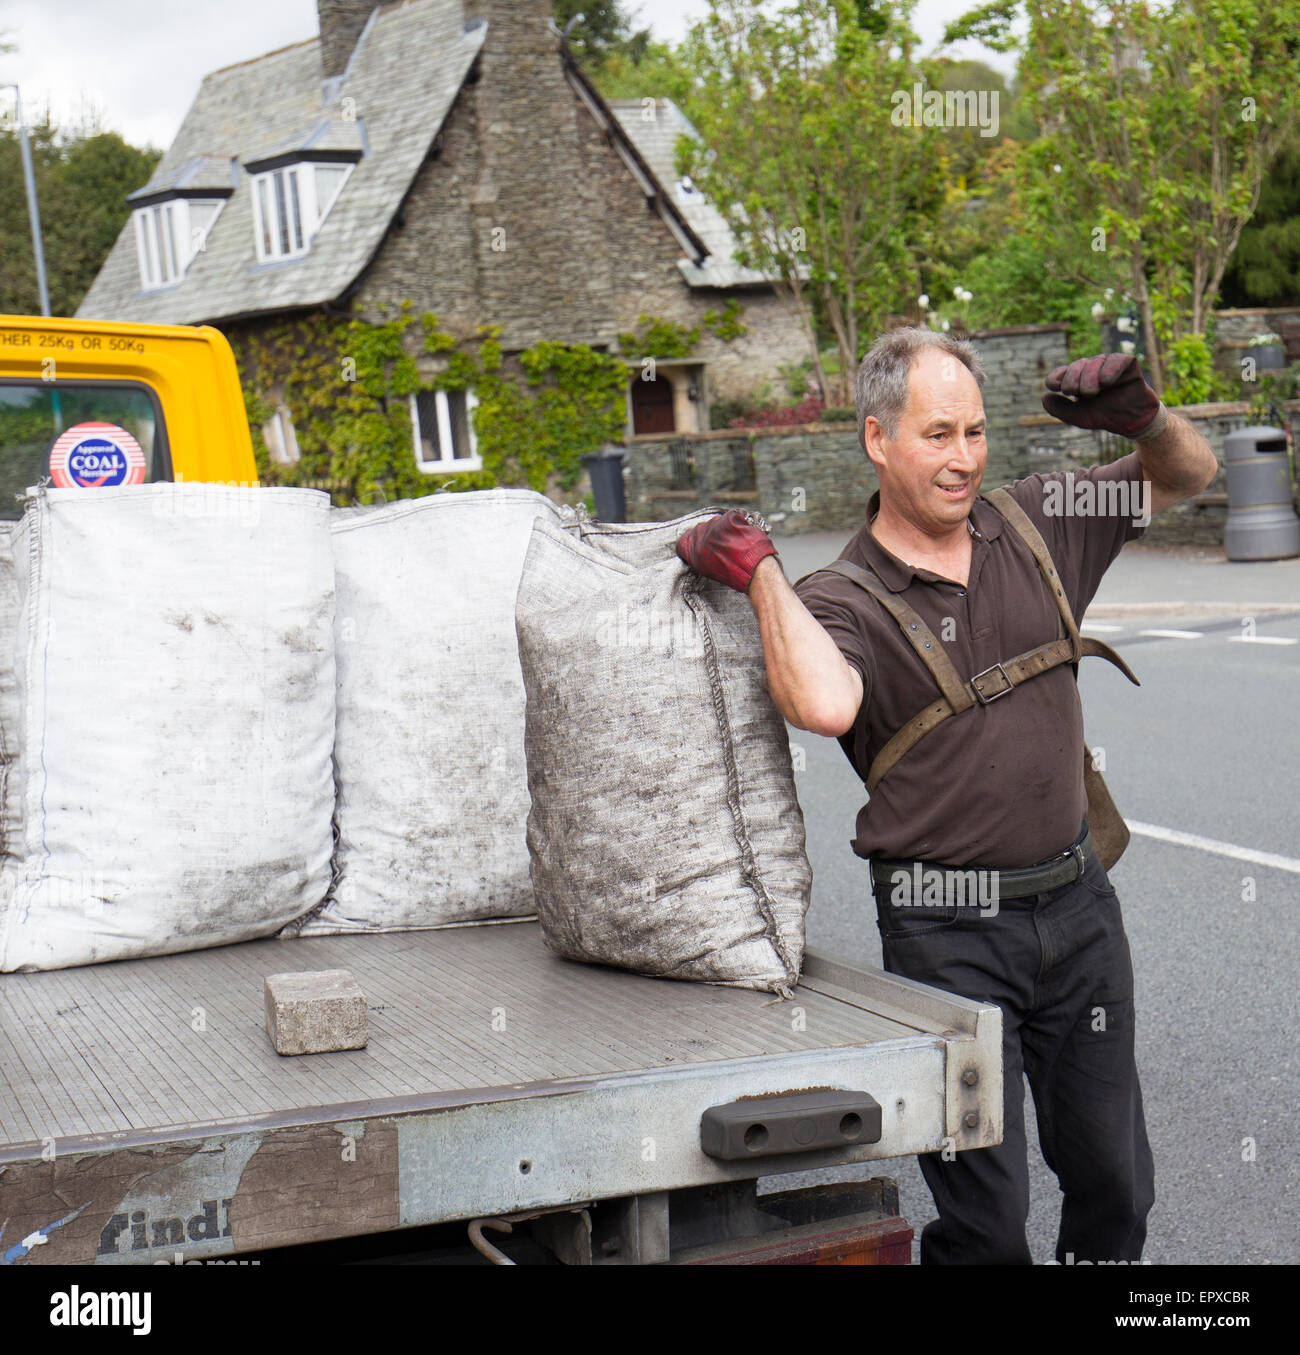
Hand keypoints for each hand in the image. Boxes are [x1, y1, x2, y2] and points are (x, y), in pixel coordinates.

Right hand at [675, 508, 777, 592]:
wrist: (754, 569)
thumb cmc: (736, 574)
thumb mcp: (711, 570)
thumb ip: (703, 556)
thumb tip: (706, 548)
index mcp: (693, 553)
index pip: (684, 541)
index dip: (693, 540)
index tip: (704, 543)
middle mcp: (699, 538)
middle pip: (702, 528)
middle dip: (713, 534)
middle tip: (726, 544)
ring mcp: (713, 526)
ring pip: (717, 522)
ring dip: (726, 529)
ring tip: (737, 542)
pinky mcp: (726, 518)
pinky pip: (732, 517)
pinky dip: (739, 524)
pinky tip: (744, 535)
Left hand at [1042, 353, 1167, 440]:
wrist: (1130, 421)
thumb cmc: (1103, 415)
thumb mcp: (1078, 416)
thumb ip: (1060, 409)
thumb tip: (1044, 397)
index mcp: (1077, 379)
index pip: (1061, 373)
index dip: (1056, 378)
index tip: (1056, 387)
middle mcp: (1092, 368)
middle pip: (1076, 366)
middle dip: (1073, 378)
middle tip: (1077, 392)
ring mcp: (1109, 364)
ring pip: (1095, 362)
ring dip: (1090, 376)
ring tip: (1092, 392)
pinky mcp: (1128, 363)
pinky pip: (1117, 360)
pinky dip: (1110, 369)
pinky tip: (1106, 381)